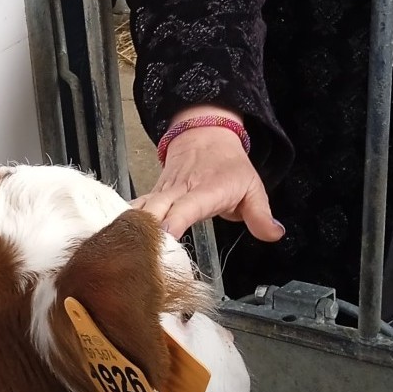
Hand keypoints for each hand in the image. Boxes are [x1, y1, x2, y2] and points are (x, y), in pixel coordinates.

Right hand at [132, 120, 282, 243]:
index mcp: (205, 190)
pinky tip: (119, 240)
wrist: (205, 133)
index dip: (173, 223)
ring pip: (141, 208)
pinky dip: (127, 223)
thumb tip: (273, 234)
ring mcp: (163, 192)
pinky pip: (137, 208)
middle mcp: (179, 190)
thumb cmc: (228, 165)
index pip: (186, 208)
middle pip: (155, 209)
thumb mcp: (253, 186)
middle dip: (145, 232)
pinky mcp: (153, 194)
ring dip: (132, 229)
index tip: (163, 239)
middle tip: (139, 258)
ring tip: (124, 253)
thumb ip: (261, 214)